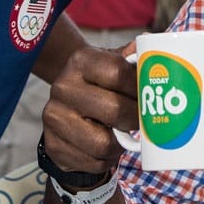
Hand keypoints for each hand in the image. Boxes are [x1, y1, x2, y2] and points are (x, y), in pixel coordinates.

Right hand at [42, 43, 138, 176]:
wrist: (68, 108)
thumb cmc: (101, 86)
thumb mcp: (114, 64)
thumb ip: (134, 56)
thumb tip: (150, 42)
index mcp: (80, 61)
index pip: (118, 73)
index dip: (140, 88)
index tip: (150, 96)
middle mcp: (62, 86)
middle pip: (114, 110)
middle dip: (135, 119)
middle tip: (141, 121)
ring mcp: (54, 117)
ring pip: (103, 143)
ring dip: (120, 144)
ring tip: (121, 134)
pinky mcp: (53, 146)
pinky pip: (93, 161)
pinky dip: (107, 159)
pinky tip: (106, 146)